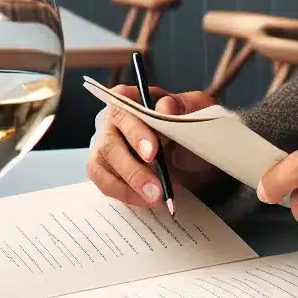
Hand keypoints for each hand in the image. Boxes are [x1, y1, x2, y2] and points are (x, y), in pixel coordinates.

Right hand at [86, 86, 225, 206]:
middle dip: (133, 169)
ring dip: (128, 186)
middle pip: (109, 142)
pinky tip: (147, 200)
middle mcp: (112, 119)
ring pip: (101, 165)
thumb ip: (183, 106)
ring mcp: (105, 144)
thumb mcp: (196, 110)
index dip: (135, 132)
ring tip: (156, 198)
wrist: (192, 149)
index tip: (153, 153)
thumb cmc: (188, 124)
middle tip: (157, 189)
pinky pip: (104, 183)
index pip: (123, 108)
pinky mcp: (104, 167)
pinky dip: (125, 194)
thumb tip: (165, 108)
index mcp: (132, 97)